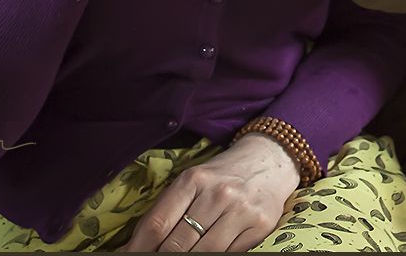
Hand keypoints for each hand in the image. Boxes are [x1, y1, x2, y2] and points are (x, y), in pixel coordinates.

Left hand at [122, 134, 299, 251]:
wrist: (269, 160)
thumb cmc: (223, 175)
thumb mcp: (194, 181)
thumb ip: (168, 210)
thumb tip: (136, 245)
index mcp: (193, 179)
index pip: (156, 224)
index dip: (138, 248)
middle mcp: (217, 193)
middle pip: (177, 244)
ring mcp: (240, 210)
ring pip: (204, 254)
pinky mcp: (260, 225)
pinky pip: (230, 255)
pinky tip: (207, 255)